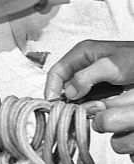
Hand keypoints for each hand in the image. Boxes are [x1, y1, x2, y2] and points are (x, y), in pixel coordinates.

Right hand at [44, 40, 133, 155]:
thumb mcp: (110, 66)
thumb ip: (85, 77)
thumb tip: (69, 92)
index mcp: (81, 54)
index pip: (57, 72)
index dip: (52, 88)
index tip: (53, 104)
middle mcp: (84, 66)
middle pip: (66, 86)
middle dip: (71, 100)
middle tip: (79, 109)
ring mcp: (94, 78)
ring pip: (79, 96)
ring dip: (84, 104)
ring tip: (97, 106)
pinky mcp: (102, 89)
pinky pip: (91, 100)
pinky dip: (94, 106)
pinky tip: (102, 107)